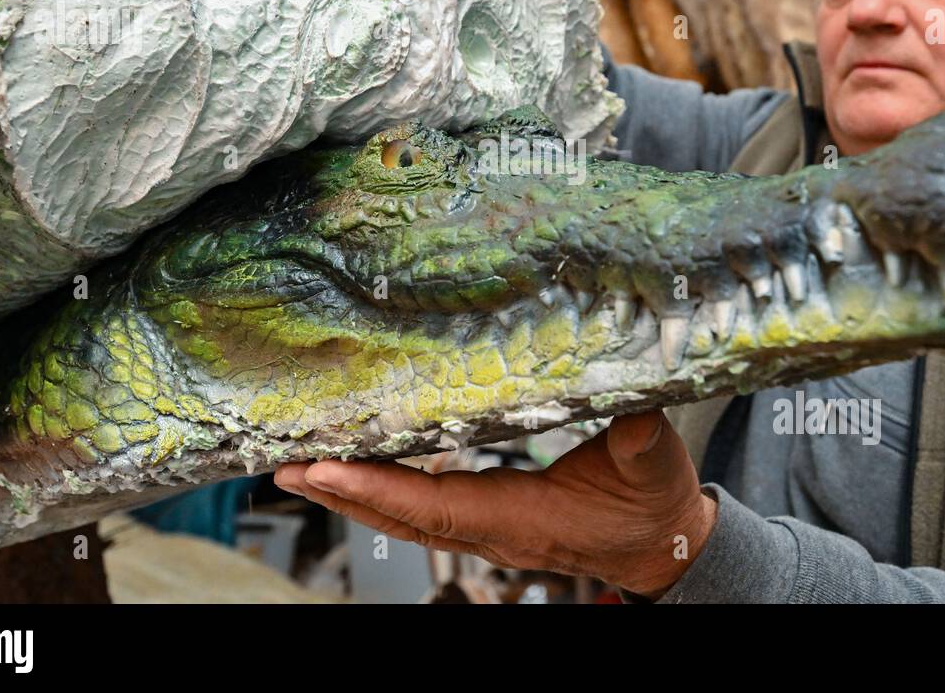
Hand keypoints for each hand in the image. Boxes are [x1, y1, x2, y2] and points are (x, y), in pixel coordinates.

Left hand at [274, 410, 717, 598]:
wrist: (659, 544)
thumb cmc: (652, 506)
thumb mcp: (653, 465)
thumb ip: (640, 435)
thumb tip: (632, 400)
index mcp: (523, 518)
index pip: (438, 507)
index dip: (381, 490)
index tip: (328, 470)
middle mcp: (494, 531)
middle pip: (405, 518)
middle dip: (343, 494)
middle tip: (285, 468)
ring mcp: (489, 531)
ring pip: (409, 519)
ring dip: (353, 495)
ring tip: (302, 470)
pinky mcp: (491, 522)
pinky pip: (425, 511)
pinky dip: (385, 493)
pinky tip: (361, 472)